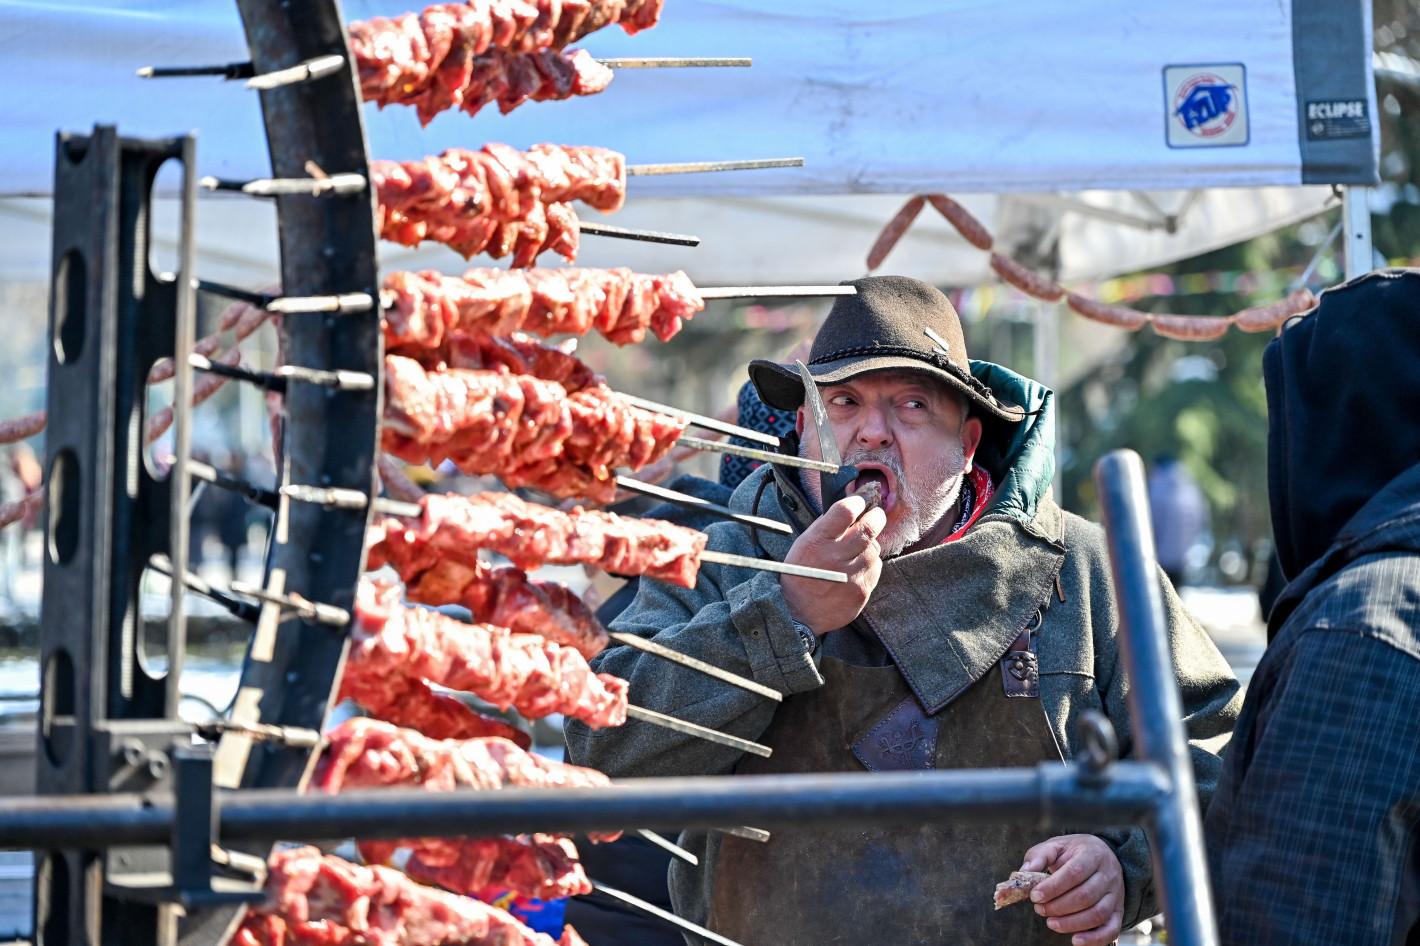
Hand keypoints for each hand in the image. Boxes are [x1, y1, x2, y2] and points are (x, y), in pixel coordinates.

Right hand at [779, 494, 885, 633]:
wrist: (799, 614)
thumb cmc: (800, 575)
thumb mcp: (803, 545)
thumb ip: (825, 527)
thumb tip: (849, 510)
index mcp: (817, 542)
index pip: (845, 511)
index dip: (857, 501)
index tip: (861, 501)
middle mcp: (835, 557)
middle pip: (868, 528)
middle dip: (876, 516)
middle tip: (876, 514)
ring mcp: (851, 576)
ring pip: (874, 549)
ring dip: (870, 544)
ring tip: (859, 548)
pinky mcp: (862, 591)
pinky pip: (875, 568)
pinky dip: (869, 564)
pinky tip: (857, 567)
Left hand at [1021, 834, 1124, 945]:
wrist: (1102, 854)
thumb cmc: (1075, 852)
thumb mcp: (1057, 845)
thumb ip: (1040, 855)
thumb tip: (1026, 871)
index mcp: (1092, 854)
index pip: (1074, 872)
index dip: (1053, 887)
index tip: (1035, 896)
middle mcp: (1108, 875)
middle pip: (1085, 896)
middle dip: (1059, 907)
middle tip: (1040, 910)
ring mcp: (1116, 894)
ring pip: (1097, 914)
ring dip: (1072, 923)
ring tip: (1051, 923)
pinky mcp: (1118, 911)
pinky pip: (1112, 929)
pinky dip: (1095, 939)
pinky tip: (1076, 940)